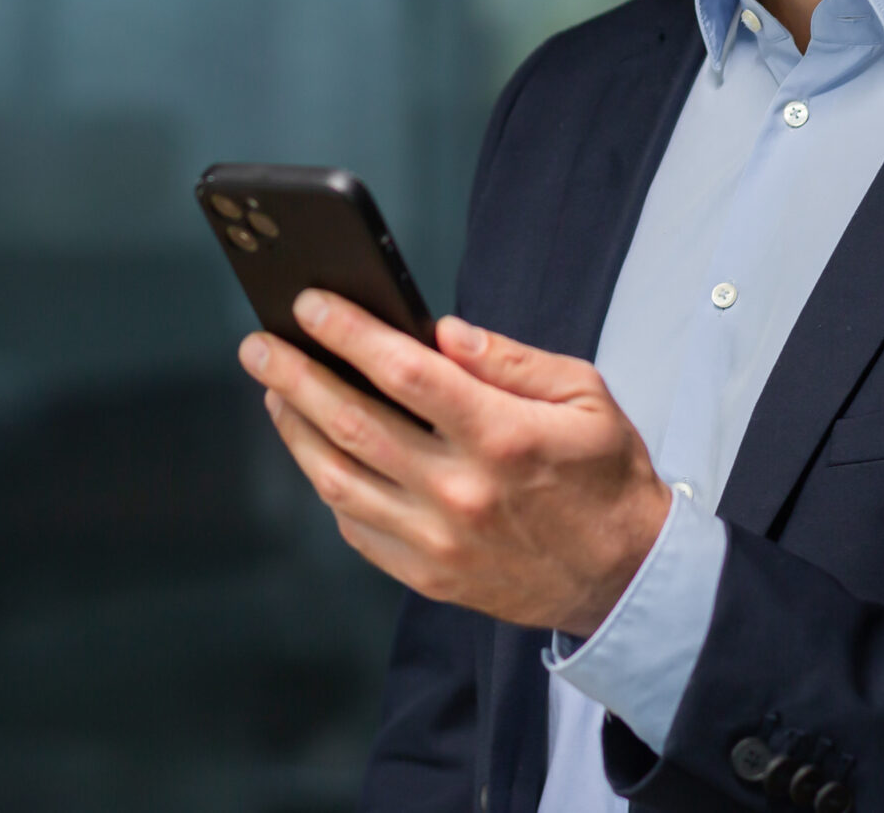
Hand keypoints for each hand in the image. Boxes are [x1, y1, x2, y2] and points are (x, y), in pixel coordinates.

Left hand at [239, 290, 672, 637]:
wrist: (624, 578)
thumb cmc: (604, 477)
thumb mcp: (584, 395)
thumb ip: (509, 360)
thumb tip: (441, 332)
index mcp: (502, 437)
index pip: (406, 372)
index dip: (350, 333)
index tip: (310, 304)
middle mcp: (461, 491)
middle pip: (354, 423)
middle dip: (295, 376)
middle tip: (259, 345)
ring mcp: (438, 540)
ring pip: (339, 479)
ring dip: (296, 430)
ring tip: (275, 392)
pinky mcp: (427, 576)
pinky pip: (356, 527)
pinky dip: (328, 484)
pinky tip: (316, 451)